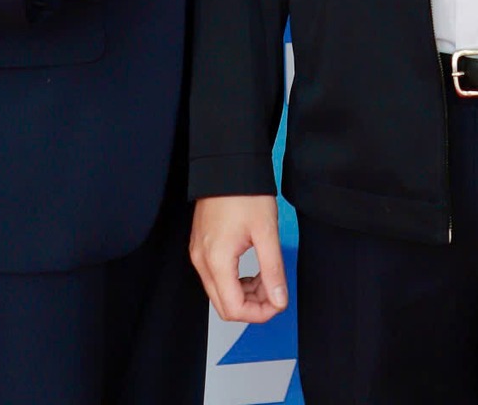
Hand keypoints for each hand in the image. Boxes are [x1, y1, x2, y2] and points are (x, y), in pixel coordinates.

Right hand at [190, 195, 287, 323]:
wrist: (226, 164)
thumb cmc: (245, 192)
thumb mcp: (266, 232)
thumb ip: (273, 270)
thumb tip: (279, 301)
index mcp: (217, 260)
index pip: (234, 309)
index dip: (259, 314)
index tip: (278, 304)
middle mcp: (201, 261)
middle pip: (224, 306)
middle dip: (253, 306)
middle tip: (275, 292)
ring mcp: (198, 254)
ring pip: (220, 293)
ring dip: (245, 294)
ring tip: (267, 278)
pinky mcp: (201, 246)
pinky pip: (216, 277)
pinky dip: (235, 281)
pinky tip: (253, 270)